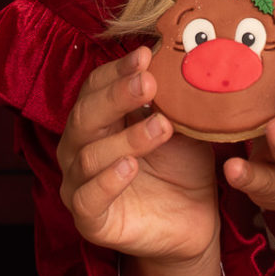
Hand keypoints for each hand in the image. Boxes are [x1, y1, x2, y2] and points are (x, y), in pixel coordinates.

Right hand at [57, 47, 217, 263]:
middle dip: (117, 96)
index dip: (117, 70)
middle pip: (86, 117)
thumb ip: (172, 97)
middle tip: (149, 83)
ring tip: (161, 126)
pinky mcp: (90, 221)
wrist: (195, 220)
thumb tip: (179, 54)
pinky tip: (129, 167)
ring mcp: (80, 185)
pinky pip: (88, 199)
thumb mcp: (180, 125)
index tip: (147, 55)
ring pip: (89, 157)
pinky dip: (106, 182)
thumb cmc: (181, 166)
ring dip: (126, 138)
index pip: (95, 87)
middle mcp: (79, 149)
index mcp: (97, 121)